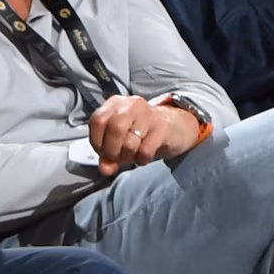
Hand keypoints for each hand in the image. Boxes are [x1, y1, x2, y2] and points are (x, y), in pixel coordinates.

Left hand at [86, 93, 206, 174]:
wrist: (175, 126)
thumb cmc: (141, 132)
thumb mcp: (120, 141)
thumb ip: (108, 155)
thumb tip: (105, 169)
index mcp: (115, 103)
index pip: (97, 121)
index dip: (98, 142)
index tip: (104, 152)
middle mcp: (132, 104)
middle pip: (114, 129)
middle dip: (112, 151)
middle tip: (118, 157)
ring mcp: (149, 115)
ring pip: (129, 142)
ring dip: (128, 156)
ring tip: (133, 154)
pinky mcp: (163, 128)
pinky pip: (145, 151)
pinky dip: (142, 159)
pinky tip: (144, 156)